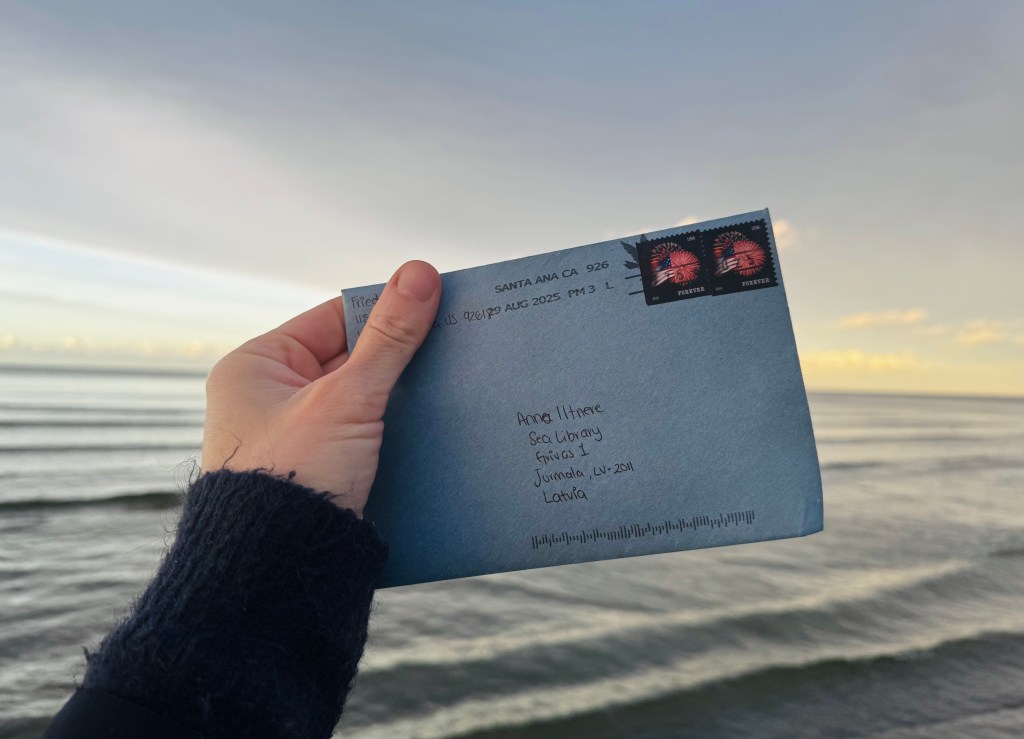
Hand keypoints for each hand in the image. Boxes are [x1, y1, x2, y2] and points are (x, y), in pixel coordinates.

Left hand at [201, 260, 440, 514]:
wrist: (279, 574)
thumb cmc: (294, 478)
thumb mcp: (348, 397)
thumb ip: (389, 337)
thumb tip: (421, 273)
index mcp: (256, 366)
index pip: (334, 318)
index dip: (387, 311)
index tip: (436, 302)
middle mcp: (269, 398)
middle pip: (351, 359)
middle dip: (400, 357)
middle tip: (455, 344)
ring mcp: (294, 437)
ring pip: (362, 400)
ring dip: (402, 396)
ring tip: (455, 385)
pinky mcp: (317, 472)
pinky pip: (363, 435)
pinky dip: (395, 430)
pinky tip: (436, 425)